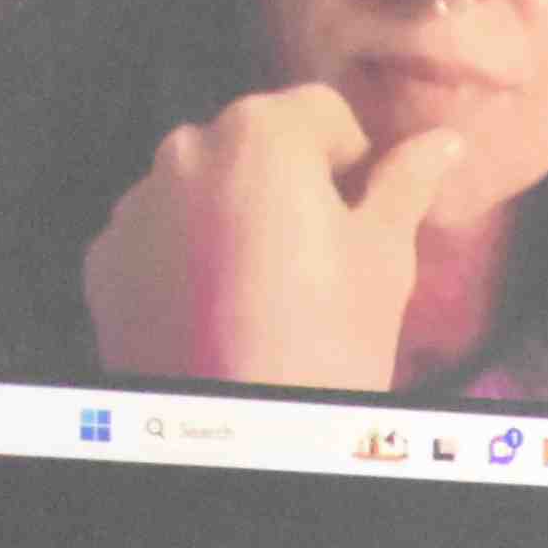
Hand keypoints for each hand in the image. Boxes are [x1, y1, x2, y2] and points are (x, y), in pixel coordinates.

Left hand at [82, 85, 464, 391]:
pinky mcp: (105, 258)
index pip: (322, 111)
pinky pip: (160, 238)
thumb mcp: (384, 260)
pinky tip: (220, 312)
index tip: (364, 216)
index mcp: (263, 135)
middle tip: (322, 260)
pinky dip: (187, 261)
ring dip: (235, 220)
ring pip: (204, 190)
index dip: (354, 162)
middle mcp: (186, 150)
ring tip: (267, 294)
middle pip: (256, 146)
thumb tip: (442, 142)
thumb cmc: (323, 344)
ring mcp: (136, 205)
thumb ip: (405, 186)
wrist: (235, 436)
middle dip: (289, 187)